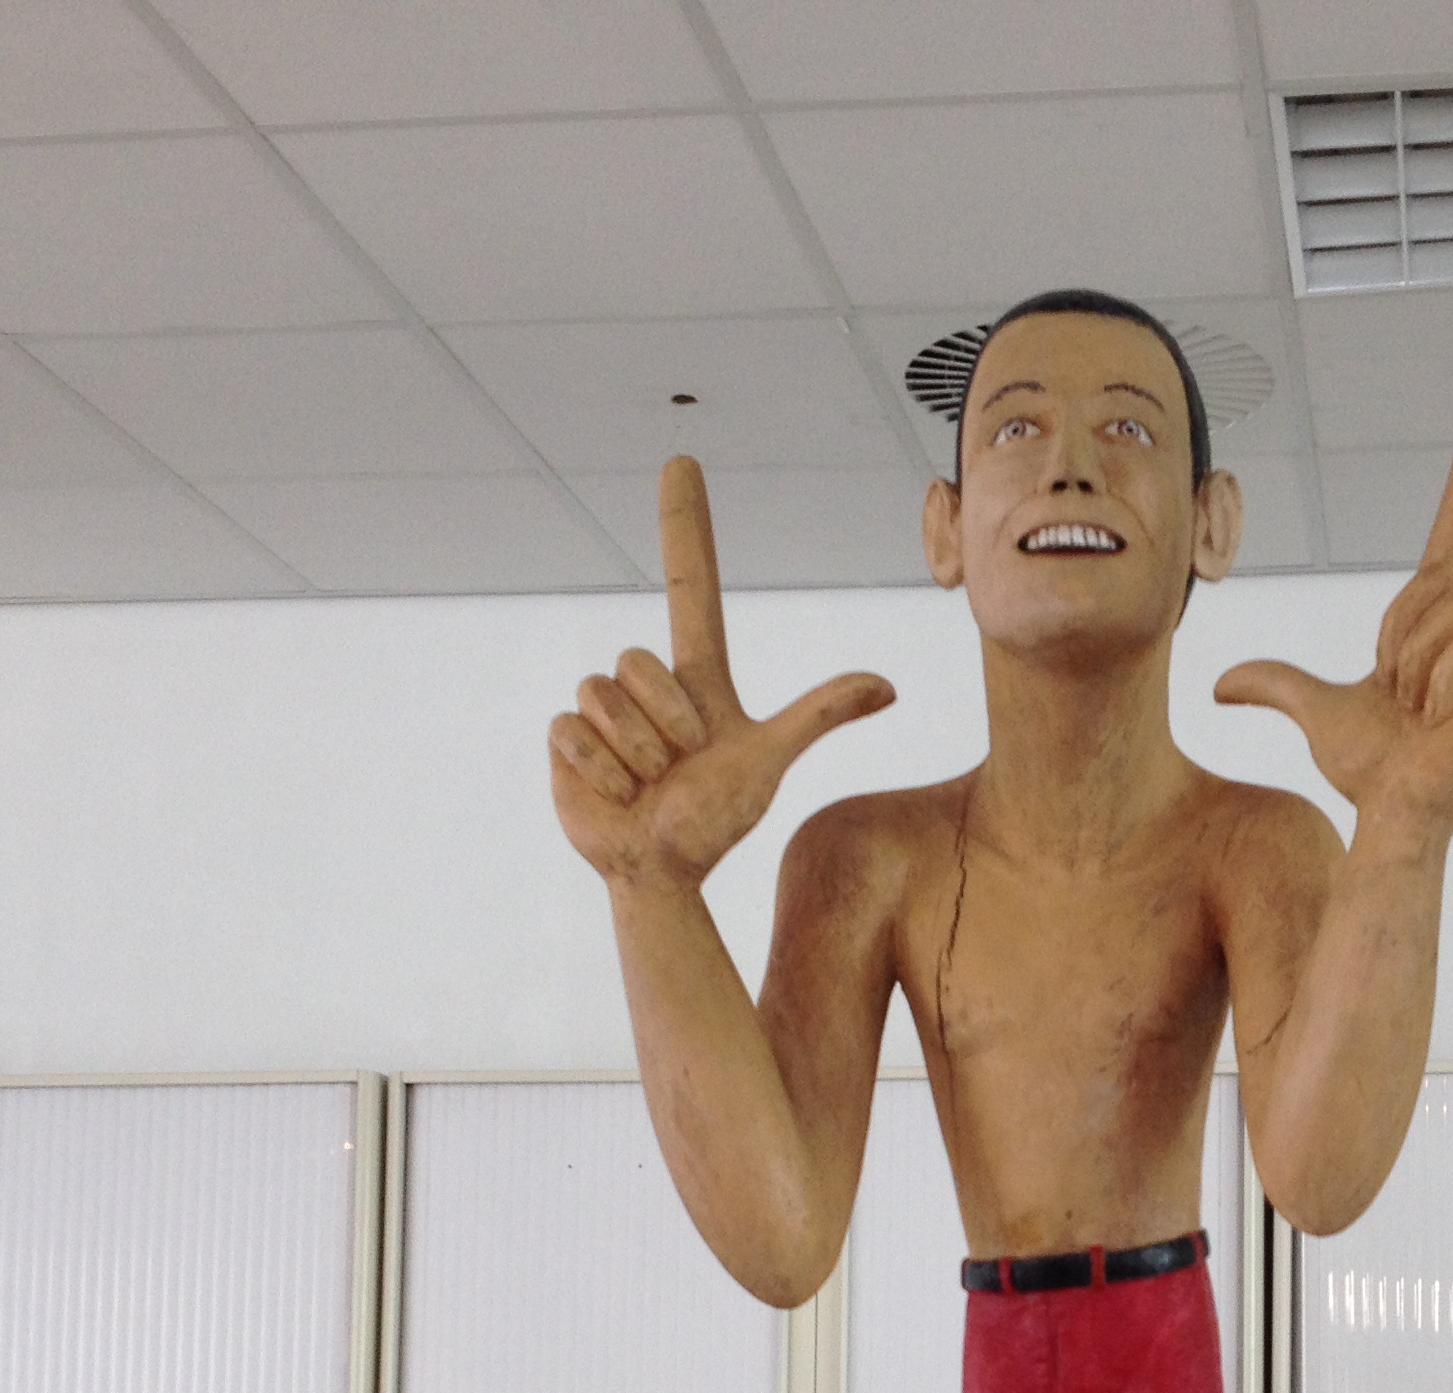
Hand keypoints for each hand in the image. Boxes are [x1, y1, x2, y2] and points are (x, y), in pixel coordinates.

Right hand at [550, 457, 894, 889]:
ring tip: (646, 782)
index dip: (686, 525)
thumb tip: (889, 686)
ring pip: (607, 695)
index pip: (691, 584)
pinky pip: (573, 728)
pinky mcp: (564, 735)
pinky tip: (614, 792)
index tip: (682, 462)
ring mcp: (599, 706)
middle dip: (666, 724)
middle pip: (643, 661)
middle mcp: (642, 680)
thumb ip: (819, 716)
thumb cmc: (714, 819)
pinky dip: (601, 769)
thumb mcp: (768, 760)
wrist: (660, 870)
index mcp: (693, 675)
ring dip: (635, 752)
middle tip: (676, 763)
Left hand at [1214, 347, 1452, 836]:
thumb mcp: (1317, 710)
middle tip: (1405, 698)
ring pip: (1446, 612)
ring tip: (1425, 712)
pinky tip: (1448, 718)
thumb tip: (1222, 685)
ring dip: (1415, 668)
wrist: (1393, 815)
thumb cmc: (1370, 769)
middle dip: (1398, 643)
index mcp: (1450, 610)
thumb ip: (1277, 685)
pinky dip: (1440, 683)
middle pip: (1432, 585)